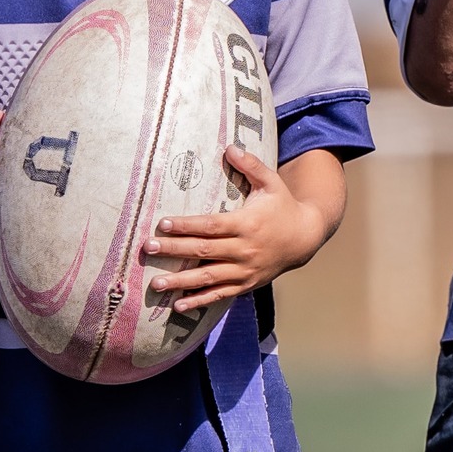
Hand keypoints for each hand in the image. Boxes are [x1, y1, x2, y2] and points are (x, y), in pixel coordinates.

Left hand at [143, 147, 324, 311]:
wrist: (305, 238)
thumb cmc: (283, 206)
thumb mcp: (272, 182)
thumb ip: (251, 165)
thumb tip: (230, 147)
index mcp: (247, 224)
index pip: (211, 225)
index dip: (186, 226)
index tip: (163, 224)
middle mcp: (245, 249)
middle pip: (204, 251)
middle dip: (174, 250)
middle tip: (148, 249)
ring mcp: (245, 270)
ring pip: (209, 277)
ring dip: (181, 282)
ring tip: (155, 284)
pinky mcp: (246, 284)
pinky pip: (220, 294)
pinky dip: (200, 301)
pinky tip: (178, 304)